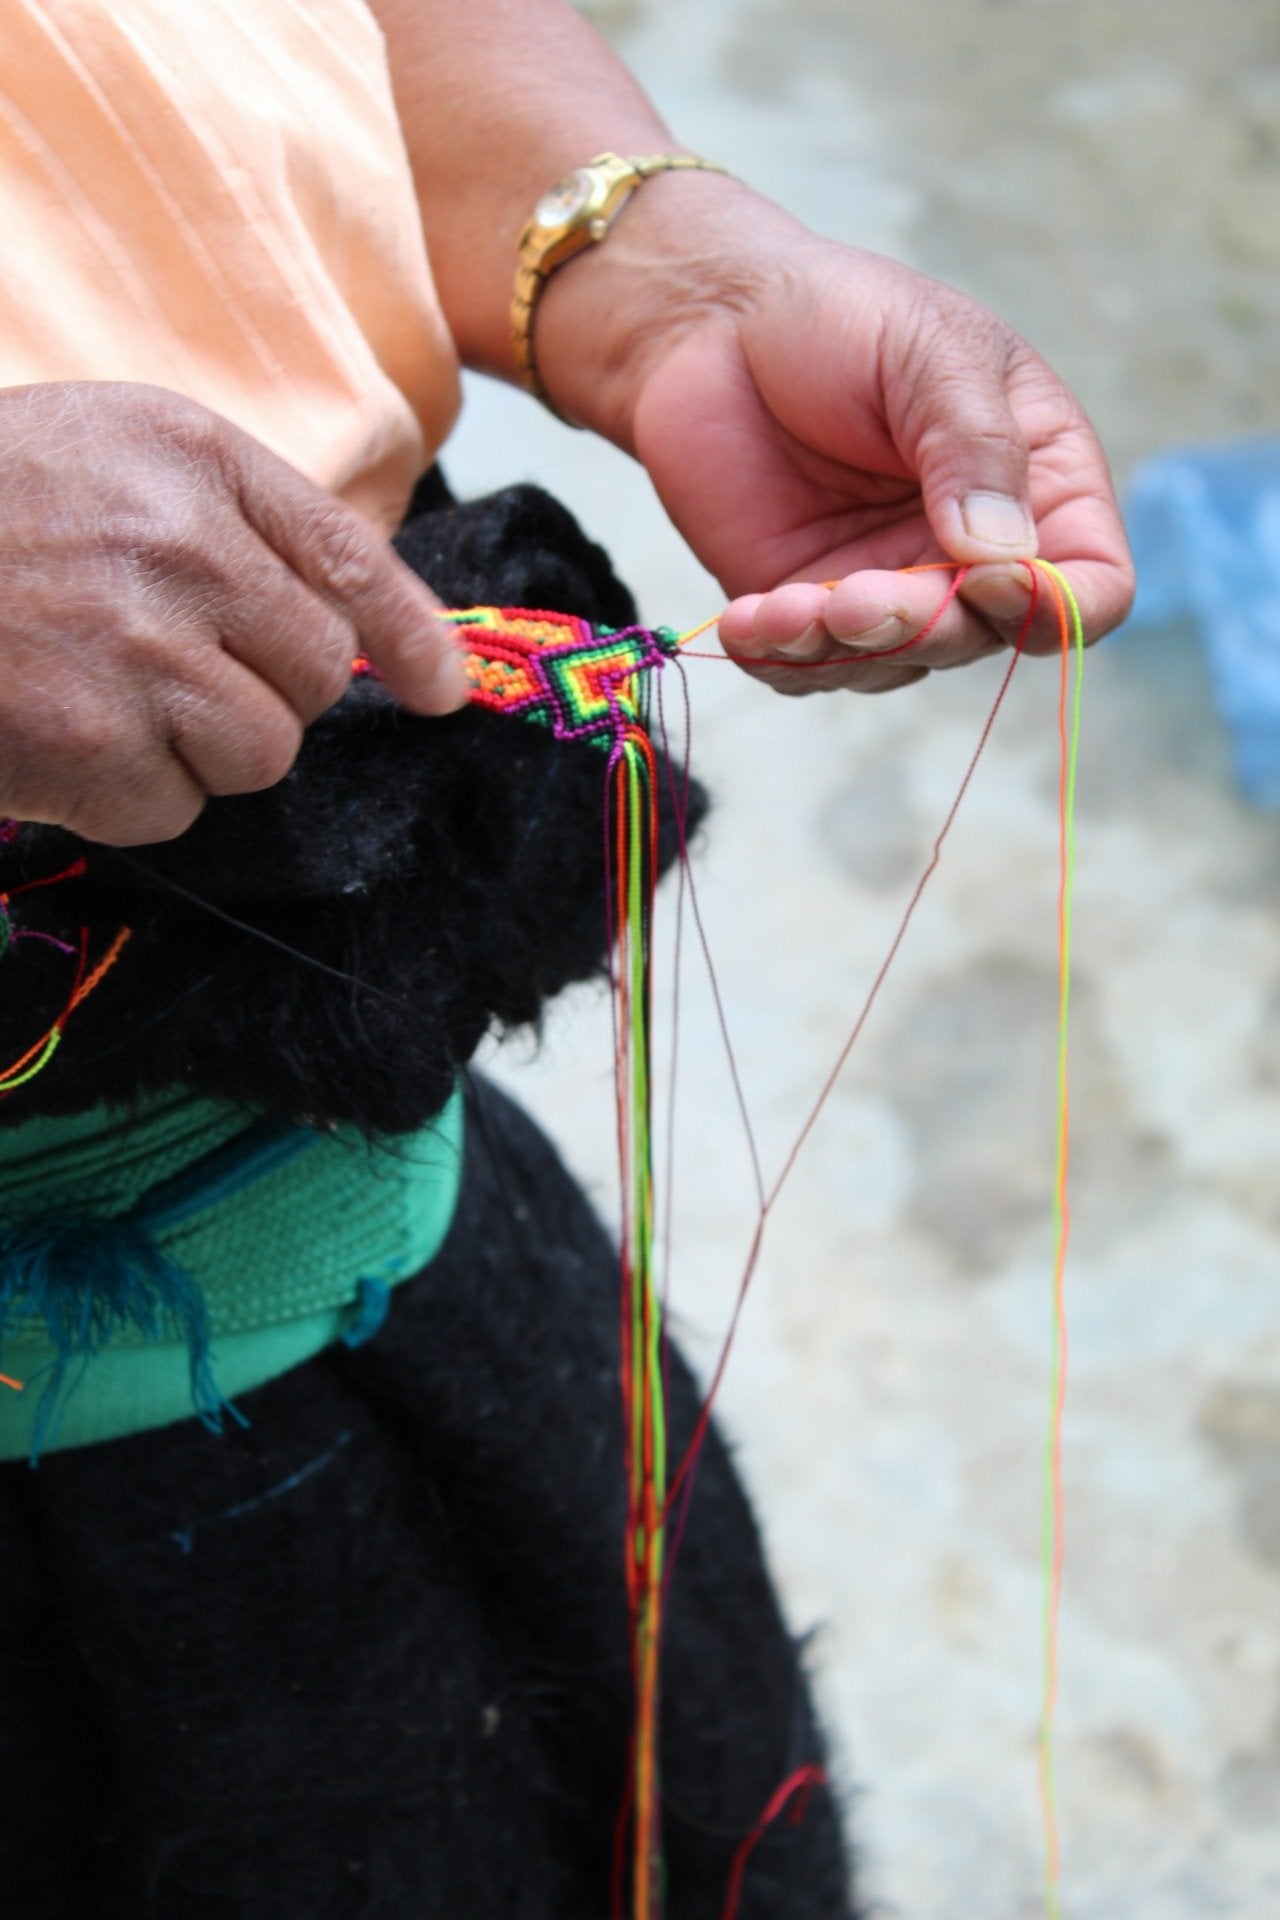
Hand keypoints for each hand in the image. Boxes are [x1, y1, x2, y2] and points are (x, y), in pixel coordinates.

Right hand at [0, 382, 467, 842]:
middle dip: (258, 691)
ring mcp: (136, 650)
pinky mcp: (90, 745)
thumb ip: (235, 523)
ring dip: (198, 753)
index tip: (445, 693)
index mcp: (191, 458)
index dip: (410, 636)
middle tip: (165, 667)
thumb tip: (360, 640)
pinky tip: (59, 739)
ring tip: (104, 700)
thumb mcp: (109, 458)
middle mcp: (178, 547)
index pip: (345, 557)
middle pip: (312, 677)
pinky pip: (176, 810)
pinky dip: (126, 797)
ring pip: (259, 755)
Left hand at [537, 176, 1133, 693]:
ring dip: (841, 651)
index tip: (991, 579)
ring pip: (894, 666)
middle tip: (848, 598)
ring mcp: (890, 587)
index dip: (1055, 608)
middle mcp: (974, 553)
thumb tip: (1004, 556)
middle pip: (984, 639)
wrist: (709, 323)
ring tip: (782, 609)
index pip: (1090, 585)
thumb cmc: (839, 317)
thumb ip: (975, 447)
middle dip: (918, 628)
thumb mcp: (931, 353)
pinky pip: (809, 670)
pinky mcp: (806, 609)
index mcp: (1041, 483)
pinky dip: (782, 661)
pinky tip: (748, 621)